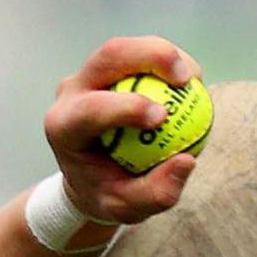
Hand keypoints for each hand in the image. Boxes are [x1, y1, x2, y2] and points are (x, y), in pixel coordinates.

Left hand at [46, 36, 203, 225]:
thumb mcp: (126, 207)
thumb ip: (155, 193)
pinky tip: (188, 81)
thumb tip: (186, 161)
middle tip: (188, 79)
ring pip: (124, 48)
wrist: (92, 177)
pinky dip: (168, 61)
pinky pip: (140, 53)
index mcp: (63, 128)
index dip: (128, 107)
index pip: (90, 108)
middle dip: (150, 57)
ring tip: (193, 81)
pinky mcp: (107, 69)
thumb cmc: (106, 192)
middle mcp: (69, 94)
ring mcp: (87, 76)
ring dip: (165, 55)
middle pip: (107, 57)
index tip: (163, 117)